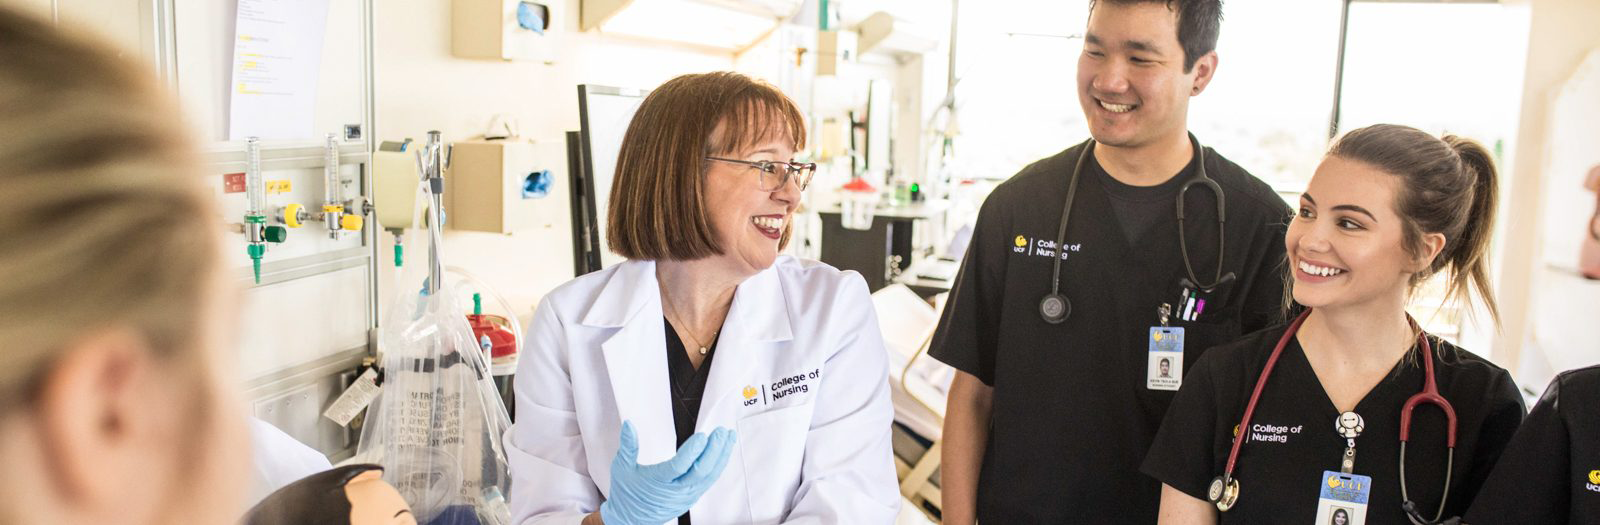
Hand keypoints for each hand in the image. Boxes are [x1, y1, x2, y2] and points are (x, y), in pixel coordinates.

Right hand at [598, 421, 734, 524]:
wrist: (630, 519)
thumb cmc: (626, 493)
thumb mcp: (621, 468)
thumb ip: (628, 446)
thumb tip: (629, 426)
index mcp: (656, 482)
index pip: (678, 466)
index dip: (692, 451)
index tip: (702, 436)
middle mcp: (674, 491)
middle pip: (699, 472)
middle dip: (713, 450)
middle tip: (721, 432)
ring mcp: (685, 496)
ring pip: (708, 477)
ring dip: (721, 456)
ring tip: (728, 437)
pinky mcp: (692, 498)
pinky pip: (708, 481)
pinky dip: (718, 465)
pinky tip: (724, 452)